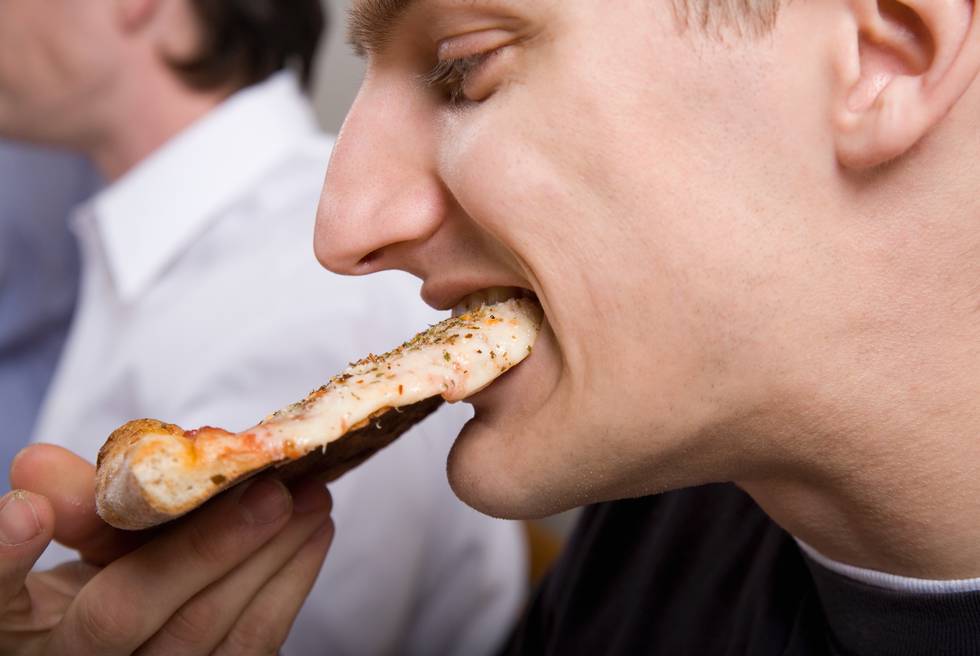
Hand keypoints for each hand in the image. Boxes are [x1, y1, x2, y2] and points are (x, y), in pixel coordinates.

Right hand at [0, 444, 332, 654]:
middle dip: (206, 547)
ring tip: (311, 500)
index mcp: (13, 628)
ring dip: (268, 561)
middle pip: (124, 615)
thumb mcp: (70, 539)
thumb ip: (74, 502)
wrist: (122, 639)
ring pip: (202, 638)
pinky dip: (287, 589)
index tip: (28, 508)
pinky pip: (248, 650)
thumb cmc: (94, 577)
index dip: (2, 555)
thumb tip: (40, 468)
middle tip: (269, 491)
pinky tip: (312, 538)